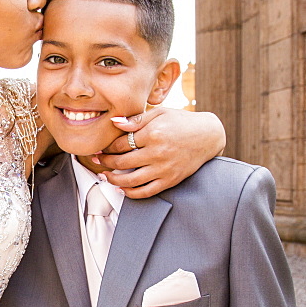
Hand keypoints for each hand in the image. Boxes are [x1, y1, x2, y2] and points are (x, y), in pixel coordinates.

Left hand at [96, 107, 225, 198]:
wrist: (208, 135)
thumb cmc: (182, 122)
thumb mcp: (160, 113)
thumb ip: (136, 119)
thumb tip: (114, 122)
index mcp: (153, 134)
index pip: (121, 144)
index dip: (108, 147)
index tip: (102, 147)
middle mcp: (157, 153)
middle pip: (122, 162)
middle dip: (106, 162)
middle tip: (98, 160)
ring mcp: (164, 169)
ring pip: (131, 180)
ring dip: (114, 180)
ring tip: (105, 176)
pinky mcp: (170, 180)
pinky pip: (146, 191)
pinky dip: (131, 193)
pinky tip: (122, 189)